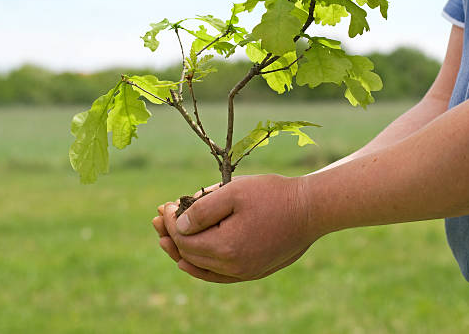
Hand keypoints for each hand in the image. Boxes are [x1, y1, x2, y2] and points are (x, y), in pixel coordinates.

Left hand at [159, 174, 318, 282]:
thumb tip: (178, 225)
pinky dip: (200, 269)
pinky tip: (186, 263)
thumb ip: (203, 209)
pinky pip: (217, 276)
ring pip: (201, 268)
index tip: (165, 205)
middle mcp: (233, 268)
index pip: (184, 238)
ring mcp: (244, 273)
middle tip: (157, 218)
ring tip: (164, 239)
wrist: (311, 210)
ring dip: (181, 251)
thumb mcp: (234, 192)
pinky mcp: (252, 271)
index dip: (170, 221)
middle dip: (170, 234)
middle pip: (189, 255)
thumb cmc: (273, 196)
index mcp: (226, 247)